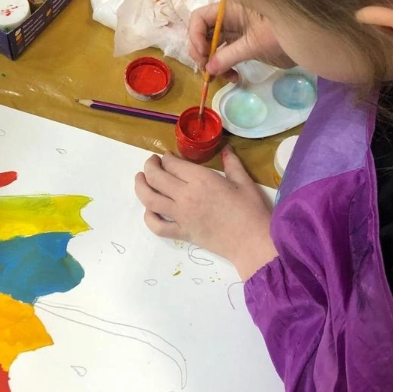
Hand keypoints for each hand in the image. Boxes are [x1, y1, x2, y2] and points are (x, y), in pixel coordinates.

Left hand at [135, 147, 276, 279]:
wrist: (252, 242)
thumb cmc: (251, 210)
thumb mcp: (244, 181)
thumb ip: (232, 163)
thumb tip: (226, 149)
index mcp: (201, 179)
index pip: (172, 164)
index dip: (166, 158)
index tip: (167, 156)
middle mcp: (186, 196)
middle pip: (156, 178)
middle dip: (149, 166)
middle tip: (152, 163)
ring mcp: (181, 216)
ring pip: (150, 199)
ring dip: (141, 186)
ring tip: (140, 179)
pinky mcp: (182, 233)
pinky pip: (157, 226)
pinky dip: (149, 217)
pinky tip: (150, 210)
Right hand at [188, 1, 293, 81]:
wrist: (309, 39)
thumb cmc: (283, 33)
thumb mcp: (255, 44)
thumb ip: (229, 56)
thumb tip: (208, 69)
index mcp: (230, 10)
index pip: (199, 18)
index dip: (195, 36)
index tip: (204, 55)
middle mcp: (229, 19)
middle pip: (203, 34)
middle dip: (201, 53)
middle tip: (207, 71)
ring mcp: (236, 32)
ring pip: (213, 47)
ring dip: (212, 64)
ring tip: (221, 78)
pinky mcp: (244, 45)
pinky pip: (225, 56)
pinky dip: (225, 67)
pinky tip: (234, 77)